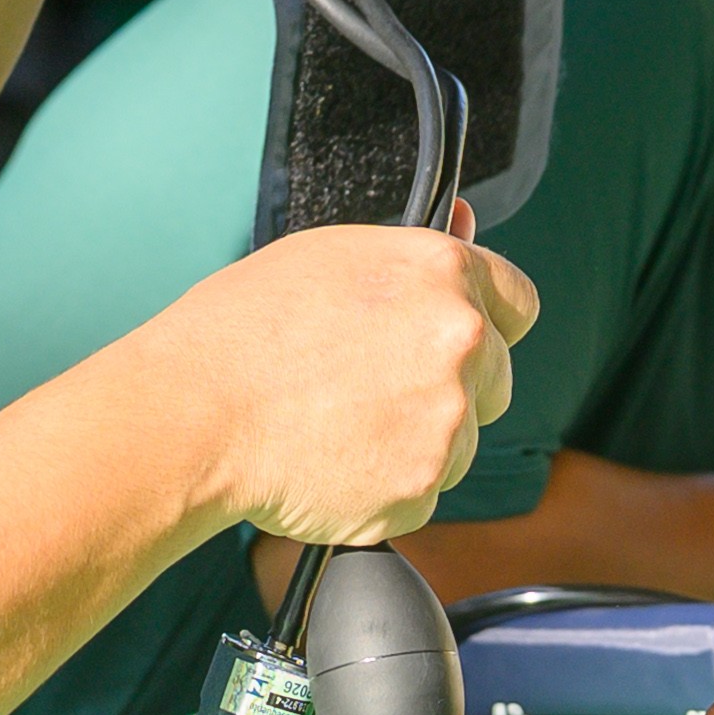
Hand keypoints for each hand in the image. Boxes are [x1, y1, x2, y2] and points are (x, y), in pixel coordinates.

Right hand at [145, 225, 533, 549]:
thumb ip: (412, 255)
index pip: (519, 302)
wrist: (194, 414)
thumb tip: (464, 223)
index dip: (488, 322)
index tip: (458, 341)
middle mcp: (460, 341)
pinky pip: (423, 491)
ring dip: (417, 440)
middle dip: (449, 387)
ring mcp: (448, 418)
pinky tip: (331, 462)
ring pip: (460, 440)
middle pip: (494, 377)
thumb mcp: (330, 257)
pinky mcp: (423, 485)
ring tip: (336, 425)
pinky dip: (387, 488)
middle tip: (370, 389)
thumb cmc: (242, 329)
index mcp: (443, 273)